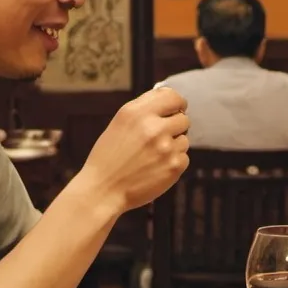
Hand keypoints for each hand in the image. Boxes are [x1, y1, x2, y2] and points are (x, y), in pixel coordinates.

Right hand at [82, 86, 189, 212]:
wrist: (102, 190)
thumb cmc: (110, 156)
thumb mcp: (120, 122)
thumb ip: (145, 107)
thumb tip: (170, 96)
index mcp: (137, 112)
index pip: (173, 97)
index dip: (177, 104)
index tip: (174, 111)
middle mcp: (153, 128)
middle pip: (183, 119)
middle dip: (174, 128)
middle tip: (157, 140)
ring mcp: (165, 148)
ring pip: (184, 140)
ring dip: (173, 147)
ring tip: (152, 156)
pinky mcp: (174, 166)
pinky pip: (184, 158)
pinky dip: (173, 163)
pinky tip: (155, 168)